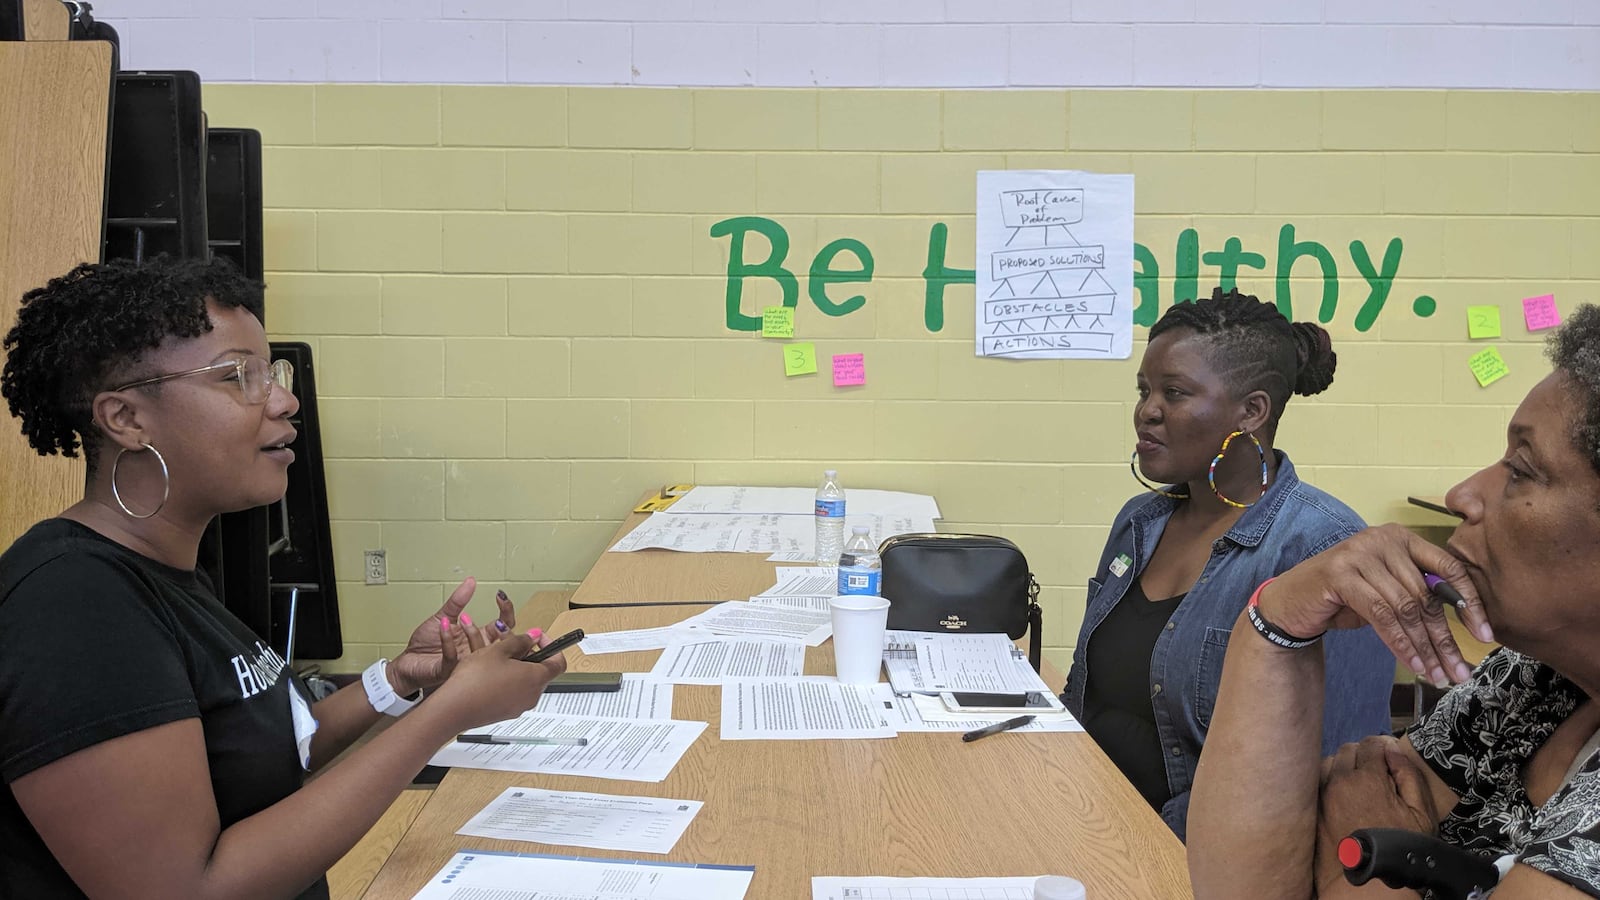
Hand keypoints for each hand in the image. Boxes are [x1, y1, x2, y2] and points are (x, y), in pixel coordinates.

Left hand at [387, 577, 521, 696]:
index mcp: (478, 637)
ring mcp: (464, 662)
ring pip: (481, 651)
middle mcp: (476, 651)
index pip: (503, 626)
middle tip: (495, 618)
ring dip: (472, 631)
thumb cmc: (425, 644)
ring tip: (461, 618)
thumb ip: (458, 601)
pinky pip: (453, 656)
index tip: (500, 596)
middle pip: (503, 643)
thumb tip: (471, 581)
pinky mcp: (448, 670)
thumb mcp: (443, 617)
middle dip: (503, 629)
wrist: (407, 662)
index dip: (506, 611)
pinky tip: (442, 626)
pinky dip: (447, 639)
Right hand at [429, 626, 566, 731]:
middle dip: (529, 656)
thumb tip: (534, 636)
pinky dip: (507, 682)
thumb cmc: (475, 679)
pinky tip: (488, 676)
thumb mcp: (498, 650)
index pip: (559, 662)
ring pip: (525, 683)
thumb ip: (521, 640)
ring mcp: (519, 707)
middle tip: (512, 646)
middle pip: (541, 672)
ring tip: (497, 659)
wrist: (453, 708)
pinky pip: (513, 694)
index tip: (538, 638)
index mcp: (536, 678)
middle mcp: (532, 695)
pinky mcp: (506, 713)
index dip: (552, 647)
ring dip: (516, 669)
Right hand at [1255, 524, 1489, 686]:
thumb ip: (1417, 596)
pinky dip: (1400, 643)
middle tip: (1459, 671)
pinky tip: (1412, 663)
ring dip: (1425, 648)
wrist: (1290, 602)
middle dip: (1445, 640)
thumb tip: (1465, 624)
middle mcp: (1382, 539)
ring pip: (1406, 609)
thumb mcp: (1386, 593)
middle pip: (1426, 595)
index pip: (1447, 568)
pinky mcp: (1340, 574)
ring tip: (1436, 675)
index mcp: (1400, 538)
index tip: (1484, 635)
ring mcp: (1359, 554)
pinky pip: (1382, 615)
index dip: (1469, 603)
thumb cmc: (1342, 598)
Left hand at [1314, 736, 1438, 892]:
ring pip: (1328, 763)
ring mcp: (1322, 796)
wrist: (1370, 883)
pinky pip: (1316, 783)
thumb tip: (1394, 752)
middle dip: (1363, 755)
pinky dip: (1328, 781)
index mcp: (1368, 779)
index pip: (1371, 744)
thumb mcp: (1421, 813)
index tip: (1389, 758)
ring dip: (1343, 766)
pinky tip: (1341, 795)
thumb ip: (1409, 776)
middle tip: (1376, 772)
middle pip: (1347, 750)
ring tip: (1358, 783)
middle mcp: (1340, 782)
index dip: (1383, 747)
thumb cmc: (1401, 849)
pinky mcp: (1313, 810)